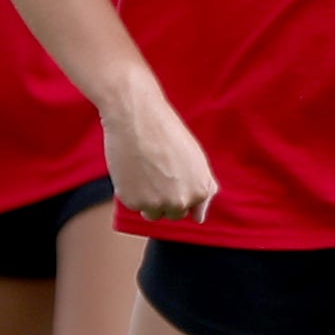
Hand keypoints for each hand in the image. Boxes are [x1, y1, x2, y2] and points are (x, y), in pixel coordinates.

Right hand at [102, 71, 217, 223]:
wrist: (137, 117)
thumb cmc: (167, 132)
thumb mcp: (196, 159)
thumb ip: (203, 188)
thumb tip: (200, 217)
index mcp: (200, 191)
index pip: (192, 210)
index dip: (180, 190)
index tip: (172, 173)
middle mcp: (181, 202)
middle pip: (172, 213)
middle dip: (165, 197)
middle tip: (157, 169)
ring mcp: (156, 204)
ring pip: (152, 213)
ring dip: (147, 198)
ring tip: (145, 169)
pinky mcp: (133, 202)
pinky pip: (133, 204)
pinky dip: (130, 190)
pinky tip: (132, 168)